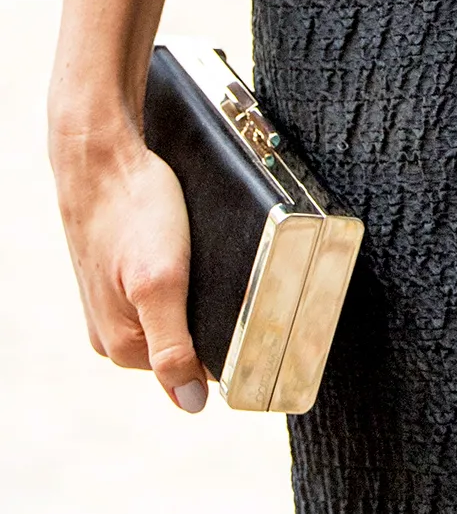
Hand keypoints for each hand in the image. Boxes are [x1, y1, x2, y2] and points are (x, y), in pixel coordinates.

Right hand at [48, 109, 206, 411]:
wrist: (102, 153)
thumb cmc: (131, 209)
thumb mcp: (160, 281)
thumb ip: (172, 347)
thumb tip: (192, 405)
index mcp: (124, 346)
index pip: (195, 366)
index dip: (229, 338)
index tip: (251, 305)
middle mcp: (116, 330)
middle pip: (187, 336)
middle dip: (215, 308)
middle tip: (230, 266)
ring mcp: (116, 299)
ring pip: (179, 306)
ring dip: (201, 285)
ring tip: (207, 248)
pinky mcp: (122, 269)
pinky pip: (167, 280)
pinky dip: (186, 265)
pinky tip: (191, 241)